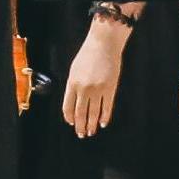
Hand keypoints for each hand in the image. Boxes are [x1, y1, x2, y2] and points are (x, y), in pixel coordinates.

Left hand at [61, 17, 128, 137]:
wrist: (104, 44)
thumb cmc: (88, 54)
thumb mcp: (75, 69)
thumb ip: (73, 86)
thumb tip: (73, 102)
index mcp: (72, 83)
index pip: (67, 107)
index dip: (69, 118)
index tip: (71, 124)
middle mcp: (83, 89)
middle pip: (80, 113)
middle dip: (80, 126)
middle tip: (81, 134)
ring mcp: (97, 90)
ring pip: (93, 113)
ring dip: (92, 125)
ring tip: (91, 132)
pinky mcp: (110, 89)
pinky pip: (106, 108)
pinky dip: (104, 117)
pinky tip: (103, 123)